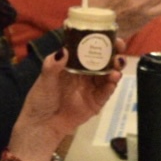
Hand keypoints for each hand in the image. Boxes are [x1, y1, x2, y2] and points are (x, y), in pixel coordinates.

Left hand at [10, 41, 126, 159]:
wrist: (42, 125)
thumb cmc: (41, 99)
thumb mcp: (44, 80)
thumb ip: (53, 66)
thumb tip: (63, 50)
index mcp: (72, 64)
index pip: (88, 48)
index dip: (99, 41)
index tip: (108, 35)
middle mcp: (84, 73)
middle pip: (103, 60)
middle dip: (113, 52)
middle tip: (119, 48)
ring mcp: (92, 87)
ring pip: (108, 74)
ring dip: (115, 67)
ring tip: (118, 64)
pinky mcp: (96, 101)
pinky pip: (107, 91)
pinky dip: (112, 84)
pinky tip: (114, 78)